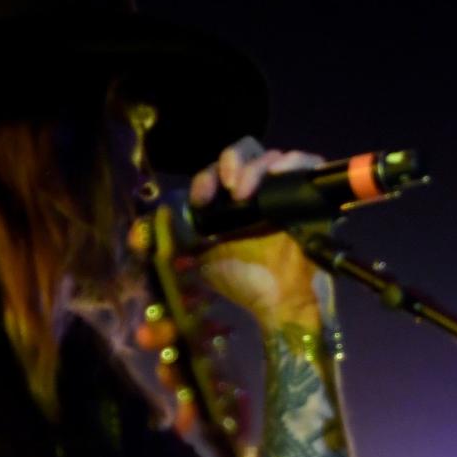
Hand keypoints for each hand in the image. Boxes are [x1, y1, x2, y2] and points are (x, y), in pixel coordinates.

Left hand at [189, 137, 325, 330]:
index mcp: (232, 201)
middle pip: (246, 151)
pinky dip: (295, 162)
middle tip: (230, 188)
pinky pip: (309, 164)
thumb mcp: (201, 261)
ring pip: (272, 155)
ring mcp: (286, 192)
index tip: (202, 200)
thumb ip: (177, 243)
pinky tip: (279, 173)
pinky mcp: (312, 196)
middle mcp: (259, 191)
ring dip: (256, 167)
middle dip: (232, 161)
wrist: (280, 305)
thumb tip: (143, 232)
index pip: (218, 170)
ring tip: (246, 194)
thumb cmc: (245, 284)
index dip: (207, 177)